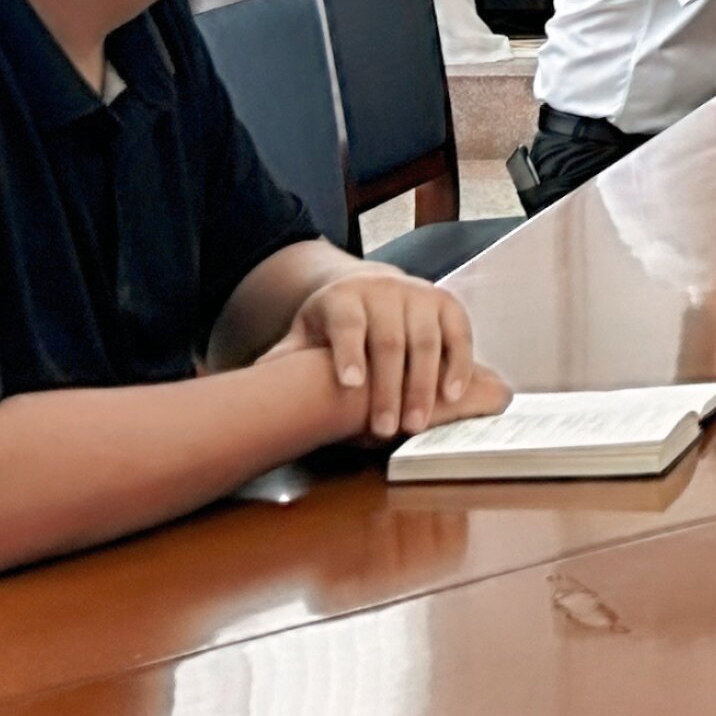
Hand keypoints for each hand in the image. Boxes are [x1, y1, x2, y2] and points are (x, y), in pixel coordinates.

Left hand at [267, 267, 507, 442]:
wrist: (371, 285)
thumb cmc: (335, 322)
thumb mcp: (307, 333)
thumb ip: (288, 356)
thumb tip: (256, 379)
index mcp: (343, 297)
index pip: (347, 323)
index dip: (349, 352)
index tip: (350, 385)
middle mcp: (383, 290)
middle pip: (388, 341)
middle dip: (389, 388)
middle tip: (386, 430)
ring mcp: (418, 294)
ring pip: (425, 341)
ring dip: (422, 386)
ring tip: (415, 424)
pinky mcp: (446, 302)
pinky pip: (458, 335)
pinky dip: (458, 365)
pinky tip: (452, 395)